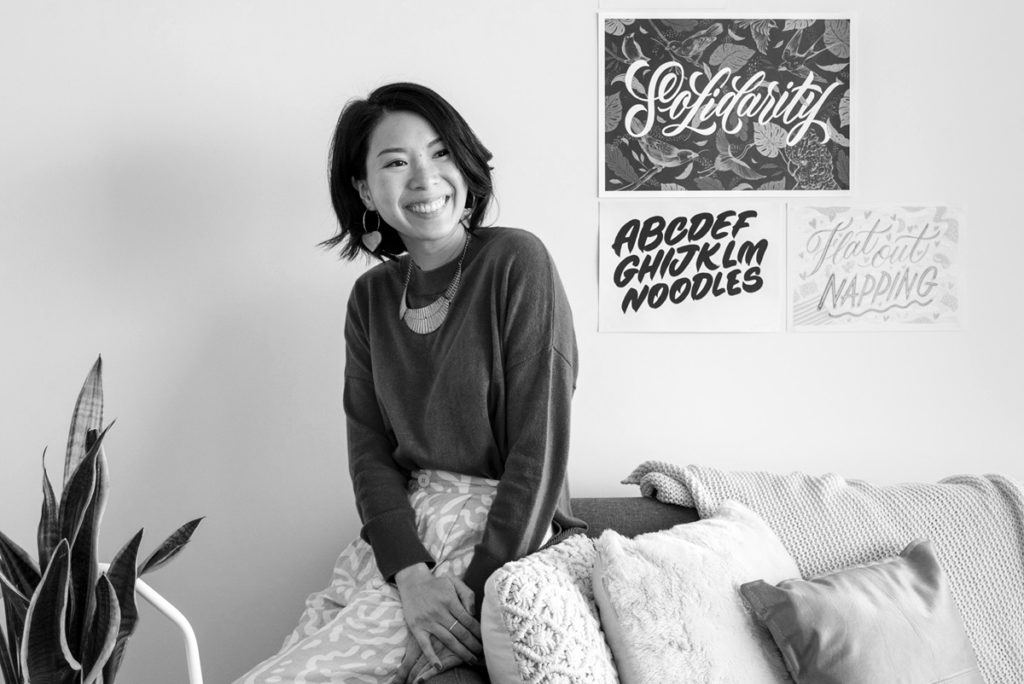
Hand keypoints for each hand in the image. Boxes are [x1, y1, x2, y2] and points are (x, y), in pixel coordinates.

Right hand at [394, 564, 480, 681]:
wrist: (412, 582)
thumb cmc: (436, 583)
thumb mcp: (454, 582)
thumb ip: (467, 594)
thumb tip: (473, 613)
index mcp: (450, 601)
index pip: (468, 620)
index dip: (478, 632)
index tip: (486, 640)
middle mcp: (440, 612)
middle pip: (461, 632)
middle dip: (473, 645)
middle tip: (483, 654)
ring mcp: (428, 621)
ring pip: (448, 640)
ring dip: (460, 652)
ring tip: (471, 660)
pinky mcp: (416, 628)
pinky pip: (425, 645)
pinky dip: (431, 656)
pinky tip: (439, 666)